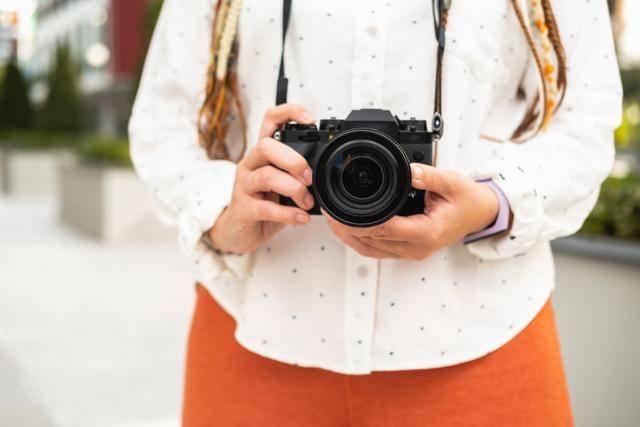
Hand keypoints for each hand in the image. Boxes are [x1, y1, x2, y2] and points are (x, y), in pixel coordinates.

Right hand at [208, 104, 315, 253]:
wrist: (241, 232)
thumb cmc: (266, 204)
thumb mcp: (285, 184)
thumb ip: (300, 175)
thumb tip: (327, 174)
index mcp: (263, 154)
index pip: (270, 120)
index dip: (289, 112)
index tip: (311, 120)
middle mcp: (250, 164)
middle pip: (266, 146)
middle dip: (294, 160)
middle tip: (309, 178)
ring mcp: (244, 185)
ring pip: (267, 176)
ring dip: (294, 189)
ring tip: (307, 202)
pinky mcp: (243, 208)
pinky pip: (265, 208)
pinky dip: (288, 214)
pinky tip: (301, 219)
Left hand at [322, 164, 500, 259]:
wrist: (479, 214)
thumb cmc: (466, 200)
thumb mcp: (452, 182)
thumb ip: (430, 176)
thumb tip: (410, 169)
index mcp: (426, 233)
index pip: (384, 229)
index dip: (357, 222)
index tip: (338, 211)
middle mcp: (416, 248)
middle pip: (371, 242)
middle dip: (345, 228)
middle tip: (327, 212)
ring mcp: (410, 252)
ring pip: (370, 249)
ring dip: (348, 237)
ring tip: (331, 219)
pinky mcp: (406, 250)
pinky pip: (376, 249)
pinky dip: (359, 239)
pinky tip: (347, 227)